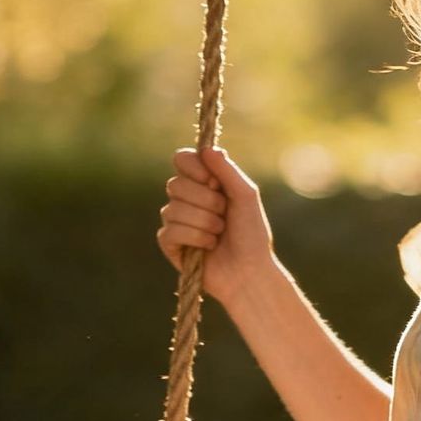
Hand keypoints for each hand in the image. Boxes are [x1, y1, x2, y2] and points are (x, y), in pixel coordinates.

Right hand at [157, 145, 275, 307]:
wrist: (249, 272)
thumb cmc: (251, 234)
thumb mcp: (245, 196)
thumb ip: (227, 171)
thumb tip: (207, 149)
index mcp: (203, 182)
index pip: (182, 159)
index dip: (195, 169)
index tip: (215, 183)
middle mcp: (186, 198)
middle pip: (175, 184)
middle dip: (207, 202)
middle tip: (224, 215)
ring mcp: (175, 220)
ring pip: (173, 209)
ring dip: (205, 223)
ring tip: (219, 234)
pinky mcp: (170, 243)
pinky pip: (170, 231)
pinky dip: (195, 238)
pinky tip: (208, 247)